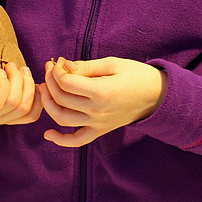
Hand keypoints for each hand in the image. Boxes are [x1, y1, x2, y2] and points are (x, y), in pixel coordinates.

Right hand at [0, 61, 42, 124]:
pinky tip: (37, 85)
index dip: (3, 86)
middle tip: (12, 65)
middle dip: (17, 80)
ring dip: (28, 85)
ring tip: (23, 70)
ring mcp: (3, 119)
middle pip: (13, 103)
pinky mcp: (14, 118)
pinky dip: (38, 100)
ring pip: (24, 108)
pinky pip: (31, 115)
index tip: (0, 71)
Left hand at [39, 56, 167, 146]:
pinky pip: (77, 141)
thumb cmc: (136, 75)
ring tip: (44, 88)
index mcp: (102, 91)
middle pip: (61, 98)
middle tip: (50, 68)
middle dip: (50, 81)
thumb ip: (86, 66)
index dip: (57, 70)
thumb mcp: (113, 63)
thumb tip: (64, 66)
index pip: (66, 82)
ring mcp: (98, 124)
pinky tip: (48, 134)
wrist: (156, 96)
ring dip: (48, 103)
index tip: (59, 61)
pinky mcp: (100, 131)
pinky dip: (60, 141)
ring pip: (62, 118)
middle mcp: (98, 111)